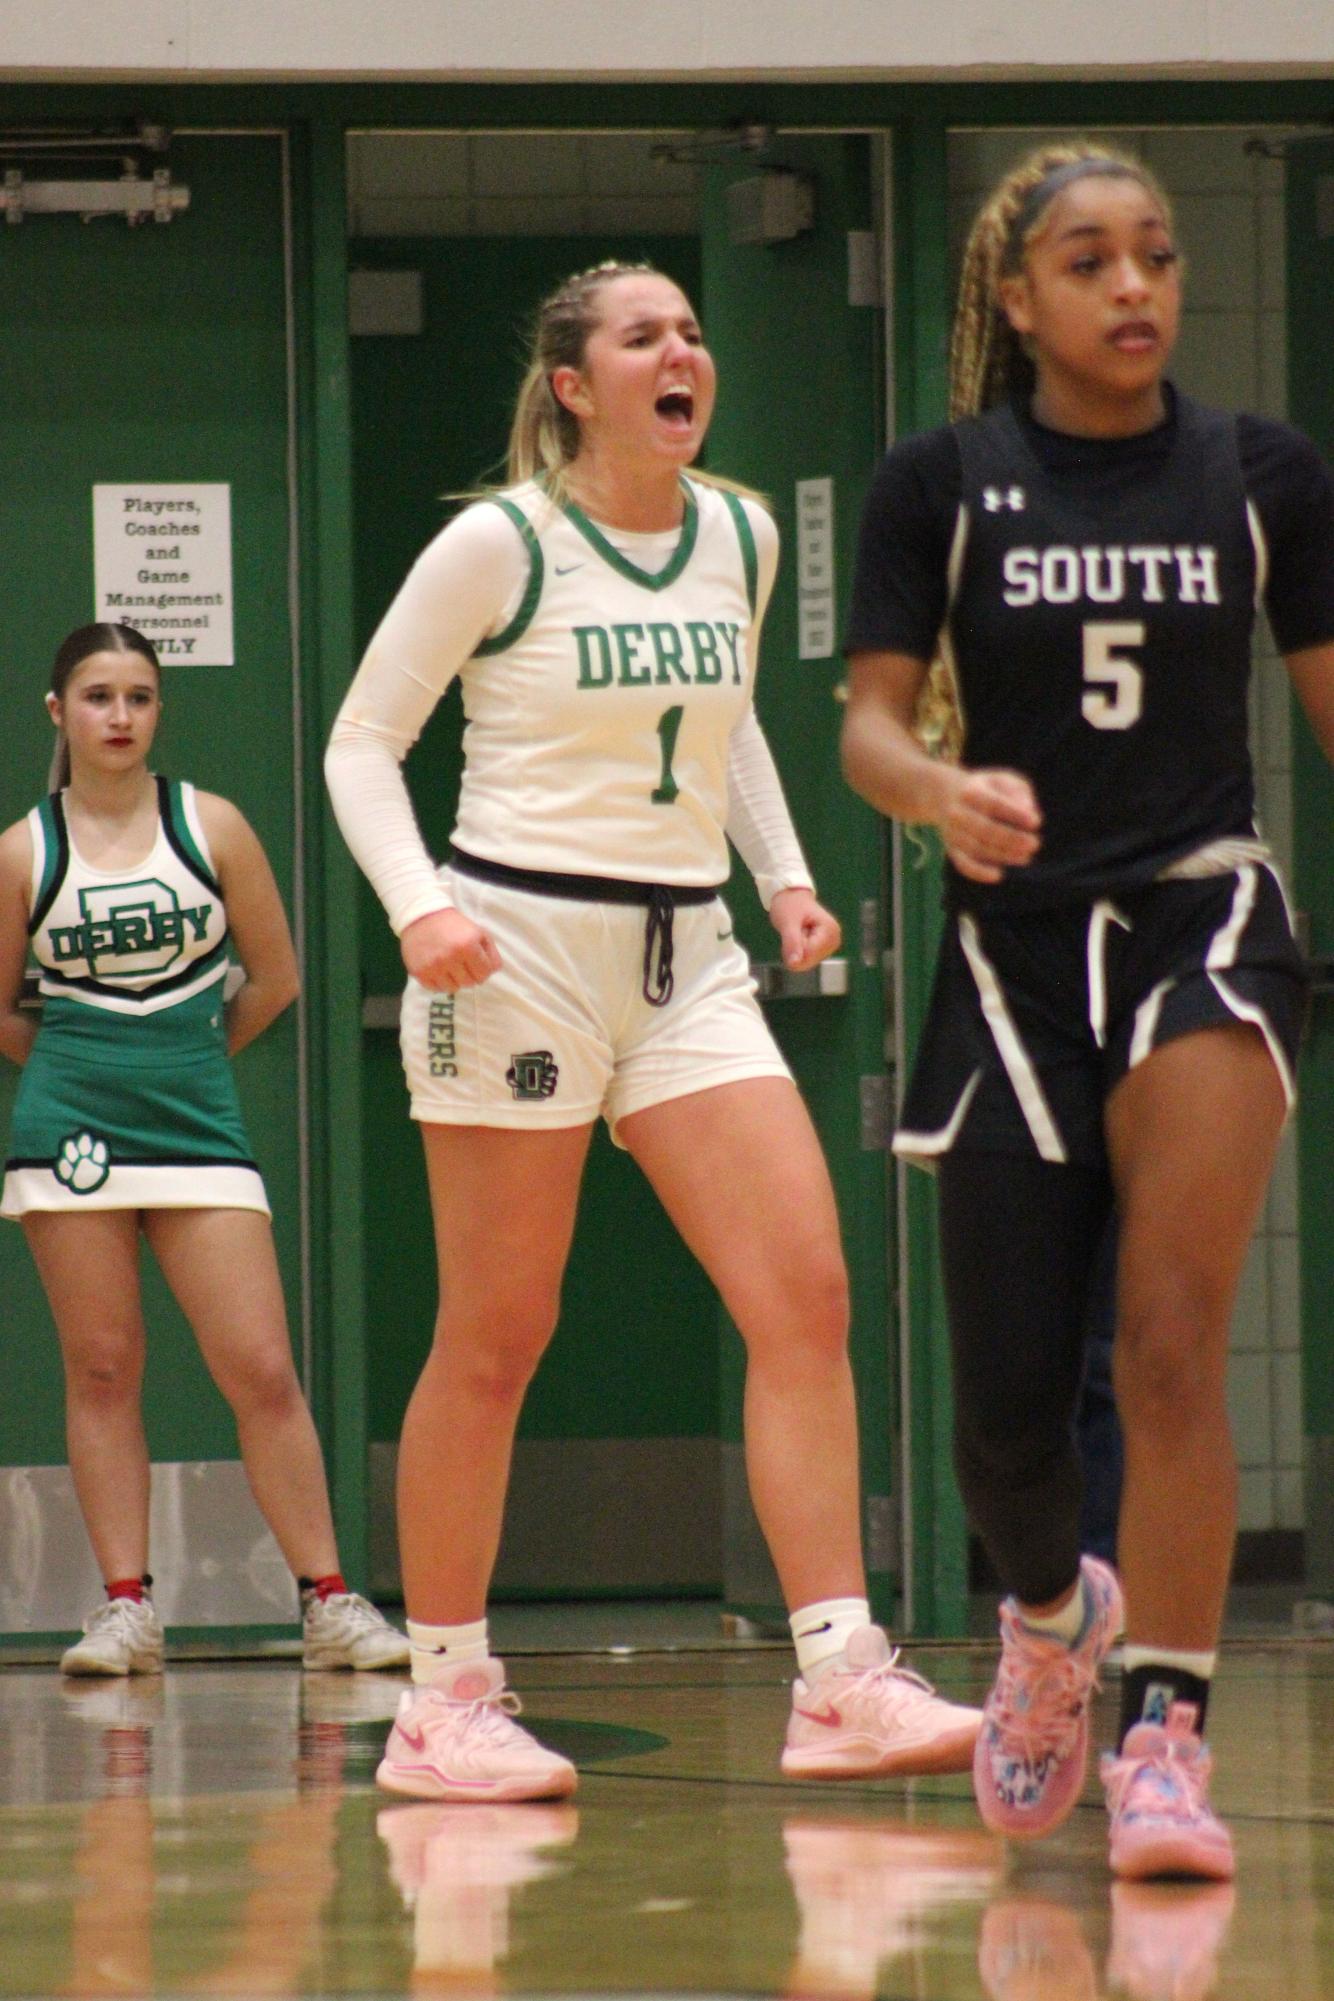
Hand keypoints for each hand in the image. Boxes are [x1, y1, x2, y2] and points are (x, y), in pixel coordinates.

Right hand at [401, 907, 501, 990]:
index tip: (477, 963)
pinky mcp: (420, 972)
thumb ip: (491, 953)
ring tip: (450, 966)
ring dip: (455, 980)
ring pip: (453, 988)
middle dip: (470, 975)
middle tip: (463, 964)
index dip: (483, 969)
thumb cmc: (455, 925)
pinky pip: (436, 989)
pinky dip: (440, 982)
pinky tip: (439, 970)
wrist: (423, 917)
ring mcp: (434, 967)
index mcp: (468, 946)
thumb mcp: (479, 933)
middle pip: (470, 983)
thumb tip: (494, 971)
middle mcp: (450, 958)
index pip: (484, 974)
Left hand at [769, 887, 841, 970]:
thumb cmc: (790, 905)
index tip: (794, 928)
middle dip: (795, 949)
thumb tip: (794, 965)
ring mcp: (829, 946)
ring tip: (798, 931)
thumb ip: (792, 943)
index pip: (808, 955)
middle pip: (808, 961)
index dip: (794, 947)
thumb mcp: (788, 922)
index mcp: (830, 931)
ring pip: (805, 962)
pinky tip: (800, 936)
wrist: (791, 897)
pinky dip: (797, 950)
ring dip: (796, 949)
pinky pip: (804, 960)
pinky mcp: (823, 949)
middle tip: (795, 929)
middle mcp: (834, 940)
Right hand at [938, 768, 1041, 882]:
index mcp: (971, 791)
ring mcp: (953, 832)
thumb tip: (1029, 811)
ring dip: (1003, 855)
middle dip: (1011, 838)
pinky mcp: (952, 849)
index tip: (1036, 822)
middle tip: (1035, 844)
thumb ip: (1018, 793)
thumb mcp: (1004, 782)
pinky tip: (998, 875)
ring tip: (1026, 857)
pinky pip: (963, 864)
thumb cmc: (987, 790)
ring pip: (977, 848)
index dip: (1015, 814)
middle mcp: (957, 812)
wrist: (947, 797)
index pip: (994, 803)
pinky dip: (978, 872)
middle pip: (984, 828)